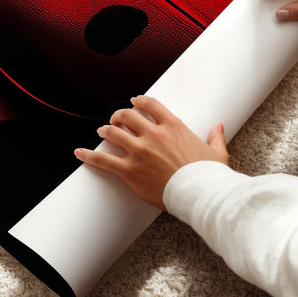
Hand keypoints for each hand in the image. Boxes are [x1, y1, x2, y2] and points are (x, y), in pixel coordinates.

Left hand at [74, 95, 227, 210]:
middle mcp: (153, 135)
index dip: (139, 101)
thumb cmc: (208, 176)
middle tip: (115, 119)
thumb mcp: (216, 153)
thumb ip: (215, 137)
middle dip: (119, 115)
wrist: (200, 195)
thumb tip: (218, 127)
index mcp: (173, 126)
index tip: (134, 102)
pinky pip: (103, 160)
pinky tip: (79, 152)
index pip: (150, 105)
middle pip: (127, 116)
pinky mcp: (129, 170)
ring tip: (101, 131)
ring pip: (113, 133)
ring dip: (105, 130)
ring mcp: (139, 152)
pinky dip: (89, 155)